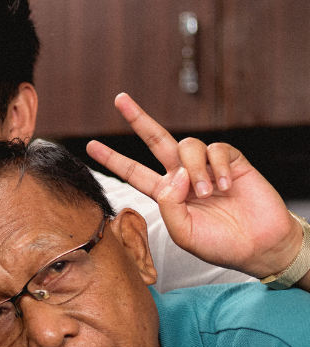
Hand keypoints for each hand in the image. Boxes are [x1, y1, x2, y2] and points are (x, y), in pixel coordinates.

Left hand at [86, 93, 297, 279]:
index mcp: (166, 194)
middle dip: (138, 119)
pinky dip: (217, 167)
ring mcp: (205, 166)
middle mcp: (182, 176)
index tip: (91, 146)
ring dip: (195, 169)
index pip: (134, 172)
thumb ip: (169, 206)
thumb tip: (173, 175)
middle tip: (120, 99)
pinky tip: (226, 186)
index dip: (113, 160)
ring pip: (187, 146)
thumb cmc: (219, 243)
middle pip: (156, 140)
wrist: (257, 245)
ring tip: (208, 193)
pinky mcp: (231, 160)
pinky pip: (215, 149)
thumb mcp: (183, 234)